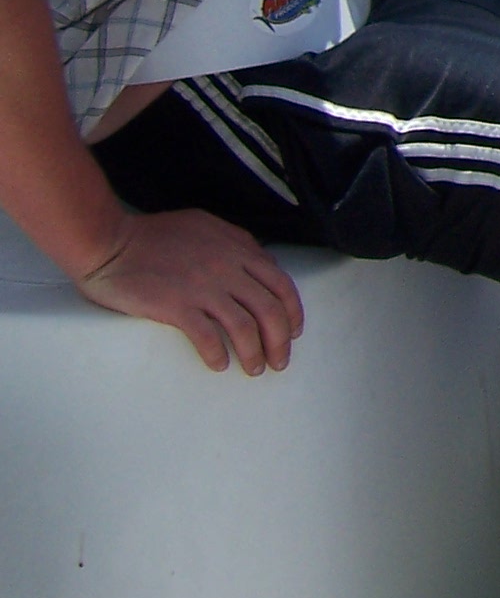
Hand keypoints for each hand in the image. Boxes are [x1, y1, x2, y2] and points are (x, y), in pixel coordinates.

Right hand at [75, 208, 303, 375]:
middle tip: (279, 361)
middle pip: (270, 309)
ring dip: (254, 353)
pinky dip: (218, 354)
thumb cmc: (153, 235)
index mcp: (238, 247)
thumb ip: (235, 245)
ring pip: (245, 326)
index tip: (293, 332)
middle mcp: (228, 266)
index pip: (281, 283)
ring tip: (253, 369)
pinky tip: (219, 364)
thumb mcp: (206, 228)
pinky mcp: (176, 305)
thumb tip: (260, 262)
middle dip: (280, 340)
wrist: (109, 242)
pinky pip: (208, 336)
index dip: (292, 311)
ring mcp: (203, 286)